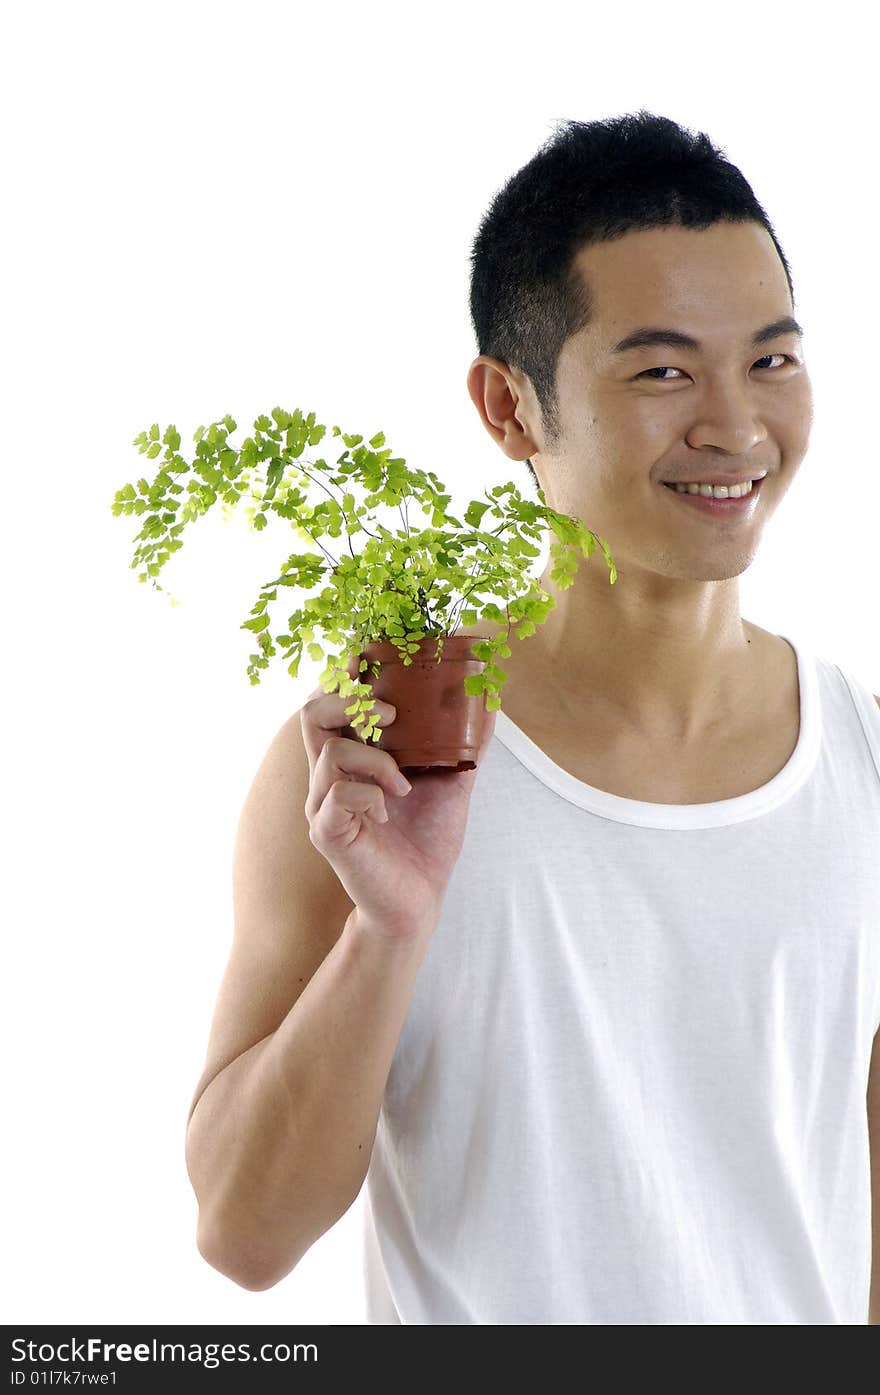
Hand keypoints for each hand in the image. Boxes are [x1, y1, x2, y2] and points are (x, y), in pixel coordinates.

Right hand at [300, 674, 495, 940]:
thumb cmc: (426, 841)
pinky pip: (340, 795)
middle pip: (312, 714)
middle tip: (393, 712)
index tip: (372, 658)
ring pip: (331, 753)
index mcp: (352, 758)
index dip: (344, 675)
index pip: (330, 702)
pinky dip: (372, 792)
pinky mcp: (327, 832)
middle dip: (351, 700)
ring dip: (377, 758)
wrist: (418, 901)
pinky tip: (390, 808)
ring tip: (404, 781)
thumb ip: (465, 742)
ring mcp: (323, 804)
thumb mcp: (451, 782)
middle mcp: (329, 776)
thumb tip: (491, 698)